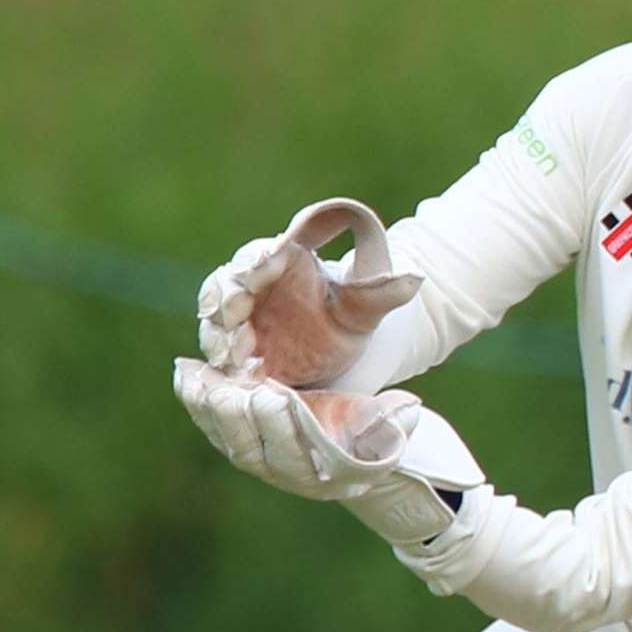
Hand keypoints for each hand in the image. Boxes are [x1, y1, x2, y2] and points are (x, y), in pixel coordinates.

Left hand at [174, 359, 485, 544]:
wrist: (351, 445)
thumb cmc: (374, 431)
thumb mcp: (390, 425)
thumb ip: (394, 420)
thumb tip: (403, 411)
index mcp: (325, 474)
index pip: (297, 454)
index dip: (284, 426)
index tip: (277, 394)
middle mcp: (287, 476)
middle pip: (254, 451)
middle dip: (239, 418)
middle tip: (231, 385)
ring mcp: (260, 463)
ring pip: (227, 441)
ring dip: (208, 409)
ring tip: (197, 376)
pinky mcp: (240, 446)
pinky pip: (213, 429)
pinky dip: (197, 403)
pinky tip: (187, 376)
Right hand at [197, 198, 422, 387]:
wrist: (347, 346)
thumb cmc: (357, 310)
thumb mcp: (374, 299)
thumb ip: (385, 288)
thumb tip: (414, 277)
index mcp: (280, 258)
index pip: (257, 254)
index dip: (252, 261)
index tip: (256, 270)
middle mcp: (251, 287)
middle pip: (224, 286)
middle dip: (226, 300)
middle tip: (234, 315)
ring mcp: (239, 322)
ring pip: (217, 324)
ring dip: (221, 337)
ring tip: (237, 354)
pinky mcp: (238, 355)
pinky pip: (222, 359)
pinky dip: (225, 367)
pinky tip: (240, 377)